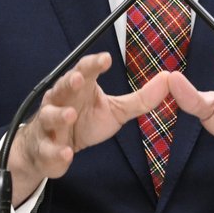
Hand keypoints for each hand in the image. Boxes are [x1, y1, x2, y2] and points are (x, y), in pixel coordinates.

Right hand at [5, 52, 169, 203]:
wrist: (51, 148)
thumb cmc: (84, 121)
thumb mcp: (116, 110)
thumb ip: (141, 98)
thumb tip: (168, 79)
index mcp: (79, 88)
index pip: (85, 70)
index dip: (94, 64)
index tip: (106, 59)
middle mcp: (60, 100)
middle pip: (63, 86)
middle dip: (70, 82)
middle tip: (79, 79)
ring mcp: (49, 124)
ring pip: (50, 116)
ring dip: (59, 115)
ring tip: (69, 115)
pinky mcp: (44, 148)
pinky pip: (48, 149)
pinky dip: (56, 151)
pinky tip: (66, 153)